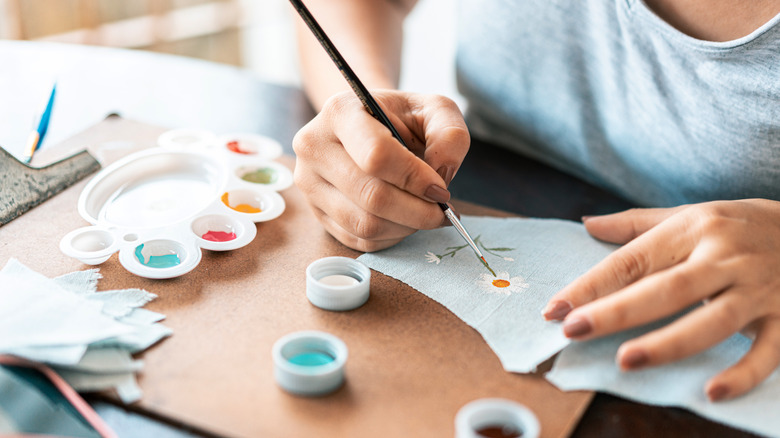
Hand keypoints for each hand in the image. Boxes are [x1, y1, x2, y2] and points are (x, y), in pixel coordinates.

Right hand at [292, 89, 469, 250]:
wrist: (367, 126)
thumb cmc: (401, 119)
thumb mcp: (434, 111)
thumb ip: (449, 135)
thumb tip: (441, 175)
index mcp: (341, 112)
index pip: (376, 156)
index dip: (415, 179)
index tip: (441, 189)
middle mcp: (314, 147)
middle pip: (371, 196)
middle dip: (417, 211)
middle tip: (441, 210)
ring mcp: (309, 183)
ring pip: (365, 224)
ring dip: (406, 226)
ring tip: (423, 212)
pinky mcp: (316, 212)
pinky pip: (359, 240)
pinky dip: (391, 236)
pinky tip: (403, 218)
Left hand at [542, 199, 779, 400]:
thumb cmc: (739, 224)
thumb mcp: (691, 215)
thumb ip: (637, 224)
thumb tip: (586, 224)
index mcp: (694, 229)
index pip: (633, 260)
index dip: (591, 286)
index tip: (555, 309)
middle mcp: (724, 257)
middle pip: (666, 288)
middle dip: (617, 311)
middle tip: (574, 330)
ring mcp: (757, 290)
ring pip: (711, 321)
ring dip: (669, 342)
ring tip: (627, 360)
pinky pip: (766, 351)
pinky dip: (742, 373)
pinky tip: (711, 391)